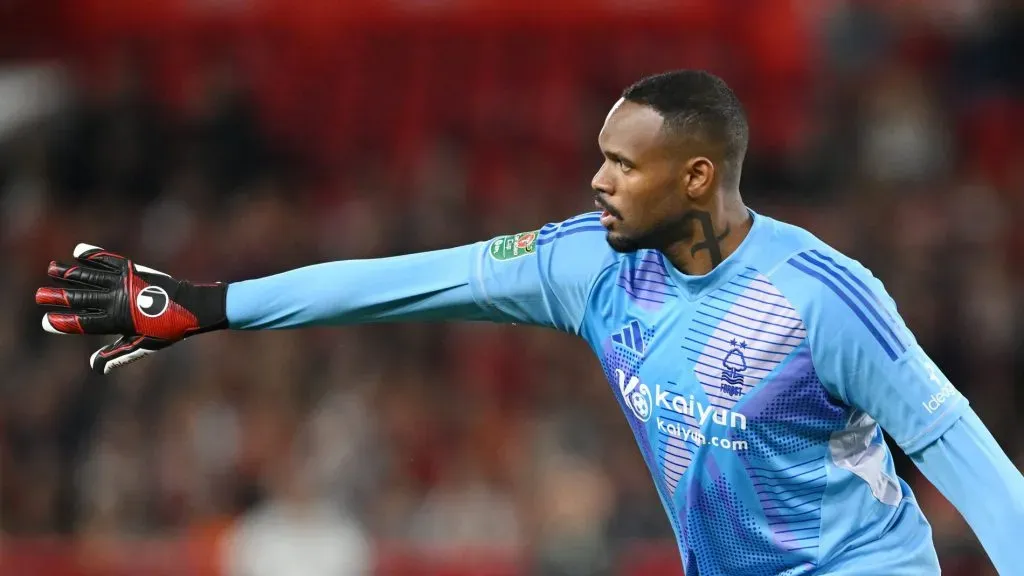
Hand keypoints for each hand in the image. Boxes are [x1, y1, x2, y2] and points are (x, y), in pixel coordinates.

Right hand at [36, 243, 226, 373]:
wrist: (192, 305)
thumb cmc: (168, 329)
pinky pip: (110, 260)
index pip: (86, 323)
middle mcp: (119, 299)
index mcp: (120, 321)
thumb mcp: (144, 345)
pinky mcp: (134, 269)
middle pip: (83, 298)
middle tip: (39, 295)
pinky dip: (94, 255)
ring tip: (51, 268)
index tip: (46, 321)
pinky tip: (79, 251)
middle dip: (59, 297)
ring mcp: (126, 282)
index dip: (65, 322)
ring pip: (91, 276)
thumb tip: (97, 367)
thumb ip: (118, 354)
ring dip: (70, 272)